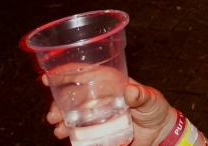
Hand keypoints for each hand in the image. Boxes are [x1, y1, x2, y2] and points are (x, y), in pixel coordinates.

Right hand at [45, 78, 176, 145]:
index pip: (85, 73)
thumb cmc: (156, 110)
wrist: (159, 134)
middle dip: (58, 102)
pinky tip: (63, 135)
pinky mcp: (97, 130)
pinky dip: (68, 132)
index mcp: (110, 84)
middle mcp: (100, 97)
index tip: (48, 77)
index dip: (66, 72)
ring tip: (57, 128)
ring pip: (71, 113)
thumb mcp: (152, 100)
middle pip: (73, 95)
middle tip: (53, 115)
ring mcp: (97, 114)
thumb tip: (131, 90)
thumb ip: (143, 96)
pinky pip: (78, 130)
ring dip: (60, 118)